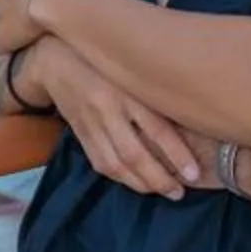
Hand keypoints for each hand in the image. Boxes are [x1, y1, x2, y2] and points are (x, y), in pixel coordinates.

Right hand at [33, 40, 201, 200]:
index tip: (195, 174)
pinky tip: (134, 182)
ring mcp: (91, 124)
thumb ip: (155, 93)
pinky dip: (119, 176)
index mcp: (129, 91)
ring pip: (116, 163)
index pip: (158, 130)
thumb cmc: (107, 62)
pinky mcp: (80, 134)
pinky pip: (99, 162)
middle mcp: (109, 109)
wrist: (55, 59)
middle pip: (135, 154)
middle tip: (179, 192)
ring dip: (140, 183)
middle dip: (159, 178)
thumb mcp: (134, 69)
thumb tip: (193, 118)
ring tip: (161, 191)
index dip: (178, 155)